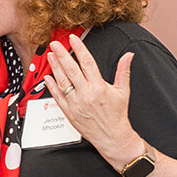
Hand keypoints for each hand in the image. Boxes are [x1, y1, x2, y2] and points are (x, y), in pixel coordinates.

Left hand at [43, 34, 137, 156]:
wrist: (112, 137)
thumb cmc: (117, 115)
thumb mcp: (124, 91)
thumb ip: (123, 71)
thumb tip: (128, 55)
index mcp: (99, 87)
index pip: (87, 63)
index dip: (80, 49)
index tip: (73, 39)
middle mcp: (86, 94)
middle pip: (71, 70)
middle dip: (62, 55)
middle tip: (55, 44)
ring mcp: (76, 104)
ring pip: (62, 82)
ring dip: (55, 67)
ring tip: (50, 55)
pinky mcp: (69, 112)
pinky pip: (57, 97)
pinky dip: (51, 86)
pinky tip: (48, 76)